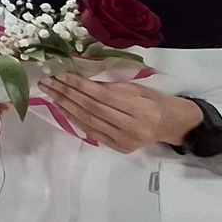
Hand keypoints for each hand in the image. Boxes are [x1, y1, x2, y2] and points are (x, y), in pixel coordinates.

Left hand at [39, 73, 202, 153]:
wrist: (173, 124)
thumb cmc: (156, 101)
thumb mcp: (138, 87)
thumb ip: (112, 86)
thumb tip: (81, 80)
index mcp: (140, 108)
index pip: (102, 96)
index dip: (79, 85)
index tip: (61, 74)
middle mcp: (132, 127)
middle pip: (92, 109)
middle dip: (67, 94)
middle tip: (48, 82)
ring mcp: (125, 140)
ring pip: (89, 121)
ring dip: (66, 106)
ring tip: (50, 93)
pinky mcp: (119, 147)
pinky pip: (92, 132)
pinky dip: (74, 119)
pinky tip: (62, 108)